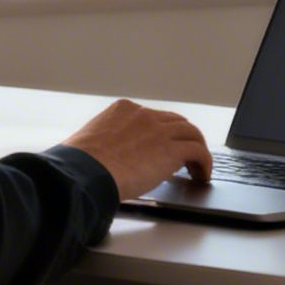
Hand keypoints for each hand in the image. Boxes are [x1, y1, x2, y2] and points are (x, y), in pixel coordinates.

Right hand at [62, 99, 213, 200]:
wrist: (85, 173)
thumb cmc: (79, 165)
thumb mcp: (90, 143)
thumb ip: (106, 144)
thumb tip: (108, 159)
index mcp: (122, 110)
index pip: (151, 117)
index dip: (160, 132)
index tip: (162, 145)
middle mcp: (143, 115)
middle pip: (175, 121)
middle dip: (181, 137)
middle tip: (186, 154)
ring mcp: (159, 130)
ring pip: (191, 133)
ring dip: (197, 149)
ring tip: (198, 167)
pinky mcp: (171, 150)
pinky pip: (199, 152)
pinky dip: (205, 162)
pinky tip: (202, 175)